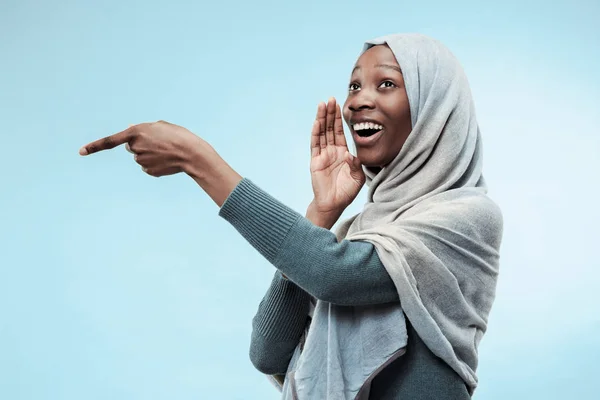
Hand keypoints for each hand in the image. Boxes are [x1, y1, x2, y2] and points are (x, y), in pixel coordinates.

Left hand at [79, 120, 212, 176]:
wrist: (191, 153)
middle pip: (131, 146)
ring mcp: (141, 161)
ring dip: (149, 153)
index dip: (94, 146)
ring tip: (166, 150)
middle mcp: (135, 148)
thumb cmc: (177, 135)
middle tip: (159, 142)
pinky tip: (167, 161)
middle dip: (140, 144)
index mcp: (136, 133)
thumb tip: (130, 132)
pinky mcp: (149, 171)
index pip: (110, 141)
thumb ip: (142, 129)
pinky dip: (155, 163)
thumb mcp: (159, 126)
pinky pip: (147, 166)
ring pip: (139, 157)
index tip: (80, 152)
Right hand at [310, 98, 364, 213]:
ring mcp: (323, 155)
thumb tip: (350, 154)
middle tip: (331, 99)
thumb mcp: (358, 177)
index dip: (340, 119)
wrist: (333, 204)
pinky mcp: (315, 161)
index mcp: (343, 153)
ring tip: (322, 104)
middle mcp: (332, 151)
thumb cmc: (346, 192)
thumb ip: (356, 164)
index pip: (341, 132)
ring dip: (322, 119)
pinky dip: (316, 133)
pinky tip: (317, 122)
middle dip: (331, 114)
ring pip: (322, 133)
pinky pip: (315, 144)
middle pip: (330, 128)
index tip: (340, 106)